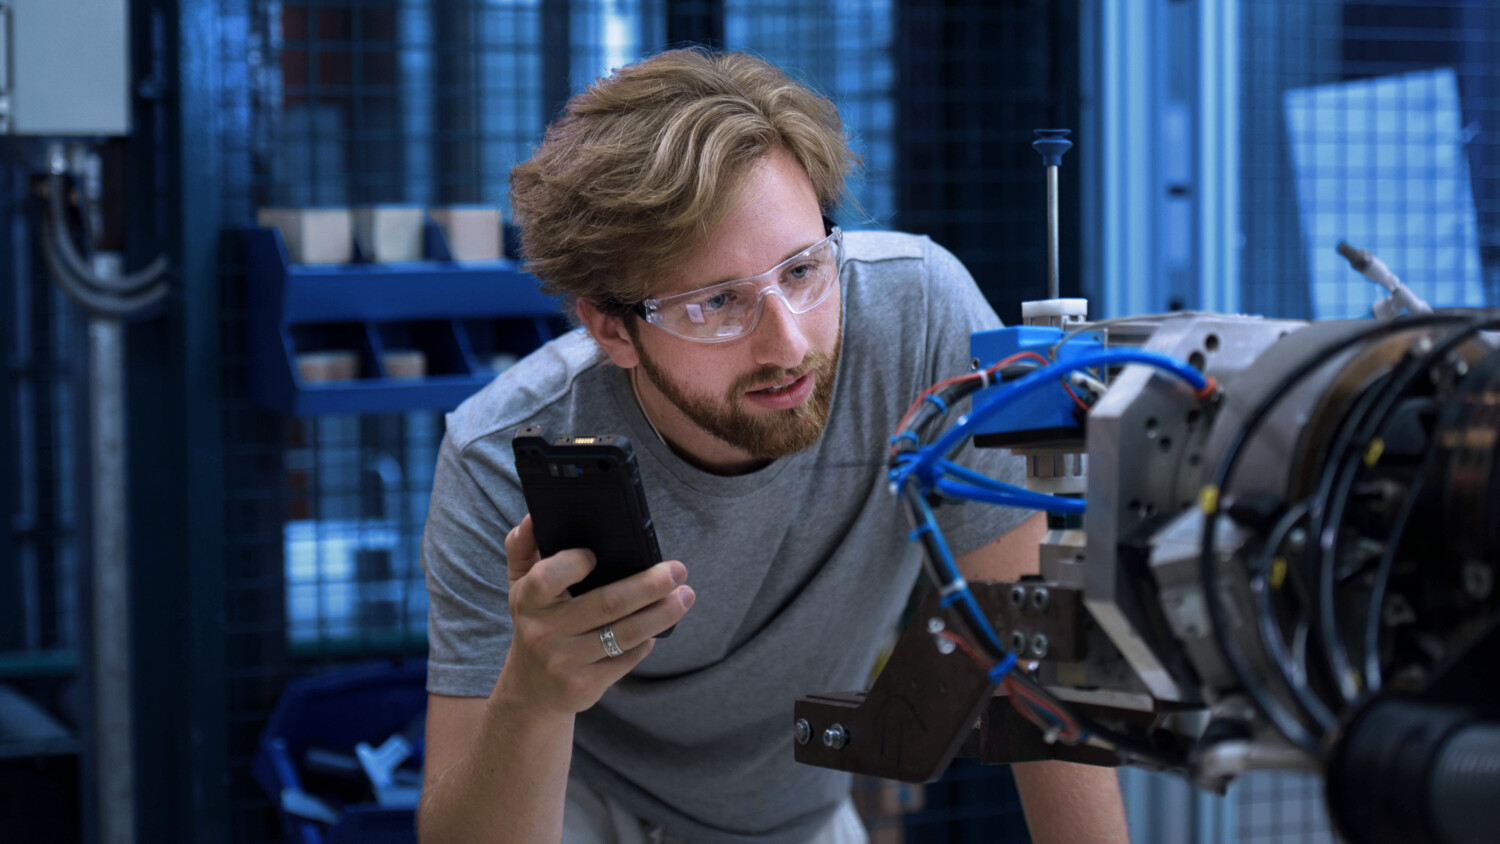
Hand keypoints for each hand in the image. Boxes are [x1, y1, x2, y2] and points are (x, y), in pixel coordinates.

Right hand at [495, 514, 693, 713]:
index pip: (547, 577)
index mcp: (528, 601)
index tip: (596, 553)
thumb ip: (523, 547)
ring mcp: (564, 662)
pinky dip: (646, 641)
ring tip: (685, 596)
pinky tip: (658, 628)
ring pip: (625, 634)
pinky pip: (626, 659)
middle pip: (606, 604)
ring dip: (662, 614)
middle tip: (678, 570)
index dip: (574, 563)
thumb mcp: (520, 586)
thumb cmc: (536, 623)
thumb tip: (534, 516)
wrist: (531, 690)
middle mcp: (544, 632)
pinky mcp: (584, 686)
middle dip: (649, 585)